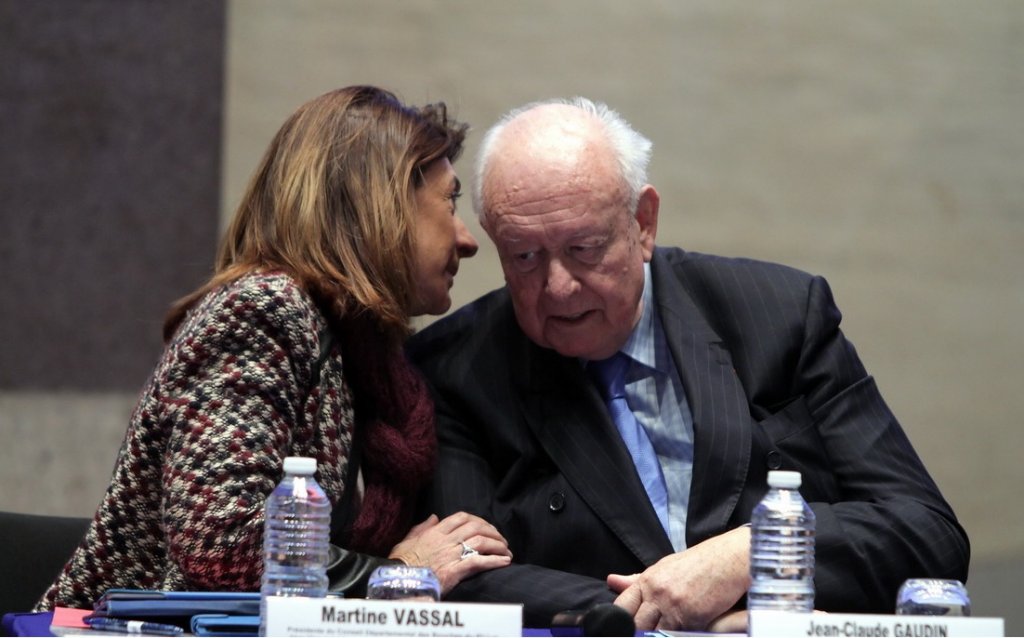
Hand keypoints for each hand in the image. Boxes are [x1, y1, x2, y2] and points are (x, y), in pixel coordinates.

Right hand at [387, 512, 511, 594]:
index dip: (478, 520)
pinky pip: (479, 562)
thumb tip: (434, 517)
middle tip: (501, 540)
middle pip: (476, 527)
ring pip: (480, 542)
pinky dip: (495, 561)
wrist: (399, 582)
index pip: (461, 518)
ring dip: (497, 545)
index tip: (487, 526)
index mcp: (435, 532)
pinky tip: (504, 562)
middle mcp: (445, 540)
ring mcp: (450, 555)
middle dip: (493, 532)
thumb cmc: (401, 563)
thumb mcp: (407, 540)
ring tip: (506, 551)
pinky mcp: (454, 571)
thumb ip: (421, 527)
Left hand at [607, 525, 750, 630]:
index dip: (619, 620)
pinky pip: (677, 635)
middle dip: (637, 631)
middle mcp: (657, 592)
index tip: (619, 628)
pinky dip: (676, 636)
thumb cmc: (698, 564)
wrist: (728, 560)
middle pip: (636, 624)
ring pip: (654, 632)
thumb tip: (612, 581)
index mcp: (648, 580)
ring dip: (655, 634)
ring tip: (657, 632)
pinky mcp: (692, 618)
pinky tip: (678, 631)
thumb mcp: (664, 568)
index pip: (622, 605)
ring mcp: (673, 606)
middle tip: (640, 632)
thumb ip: (638, 580)